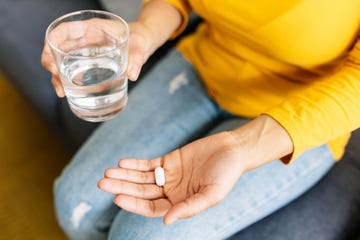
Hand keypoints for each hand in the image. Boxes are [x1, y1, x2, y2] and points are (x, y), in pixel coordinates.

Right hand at [40, 19, 154, 96]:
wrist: (143, 42)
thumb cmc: (140, 38)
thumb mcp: (140, 45)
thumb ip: (137, 58)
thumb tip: (132, 74)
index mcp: (93, 28)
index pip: (65, 30)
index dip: (52, 42)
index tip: (51, 60)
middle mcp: (85, 38)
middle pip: (59, 48)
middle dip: (52, 64)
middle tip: (57, 83)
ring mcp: (86, 51)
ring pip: (64, 60)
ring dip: (58, 75)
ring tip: (61, 92)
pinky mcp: (90, 62)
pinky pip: (74, 68)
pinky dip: (68, 79)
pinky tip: (69, 91)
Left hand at [98, 131, 246, 224]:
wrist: (232, 150)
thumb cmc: (227, 174)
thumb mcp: (211, 194)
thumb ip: (189, 208)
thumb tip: (166, 221)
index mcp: (180, 204)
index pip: (151, 208)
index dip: (134, 204)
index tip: (118, 197)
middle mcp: (171, 192)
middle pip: (141, 192)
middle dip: (122, 187)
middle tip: (102, 183)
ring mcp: (169, 176)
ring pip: (141, 178)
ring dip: (124, 175)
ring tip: (107, 172)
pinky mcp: (169, 160)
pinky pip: (148, 164)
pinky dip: (135, 164)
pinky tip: (122, 163)